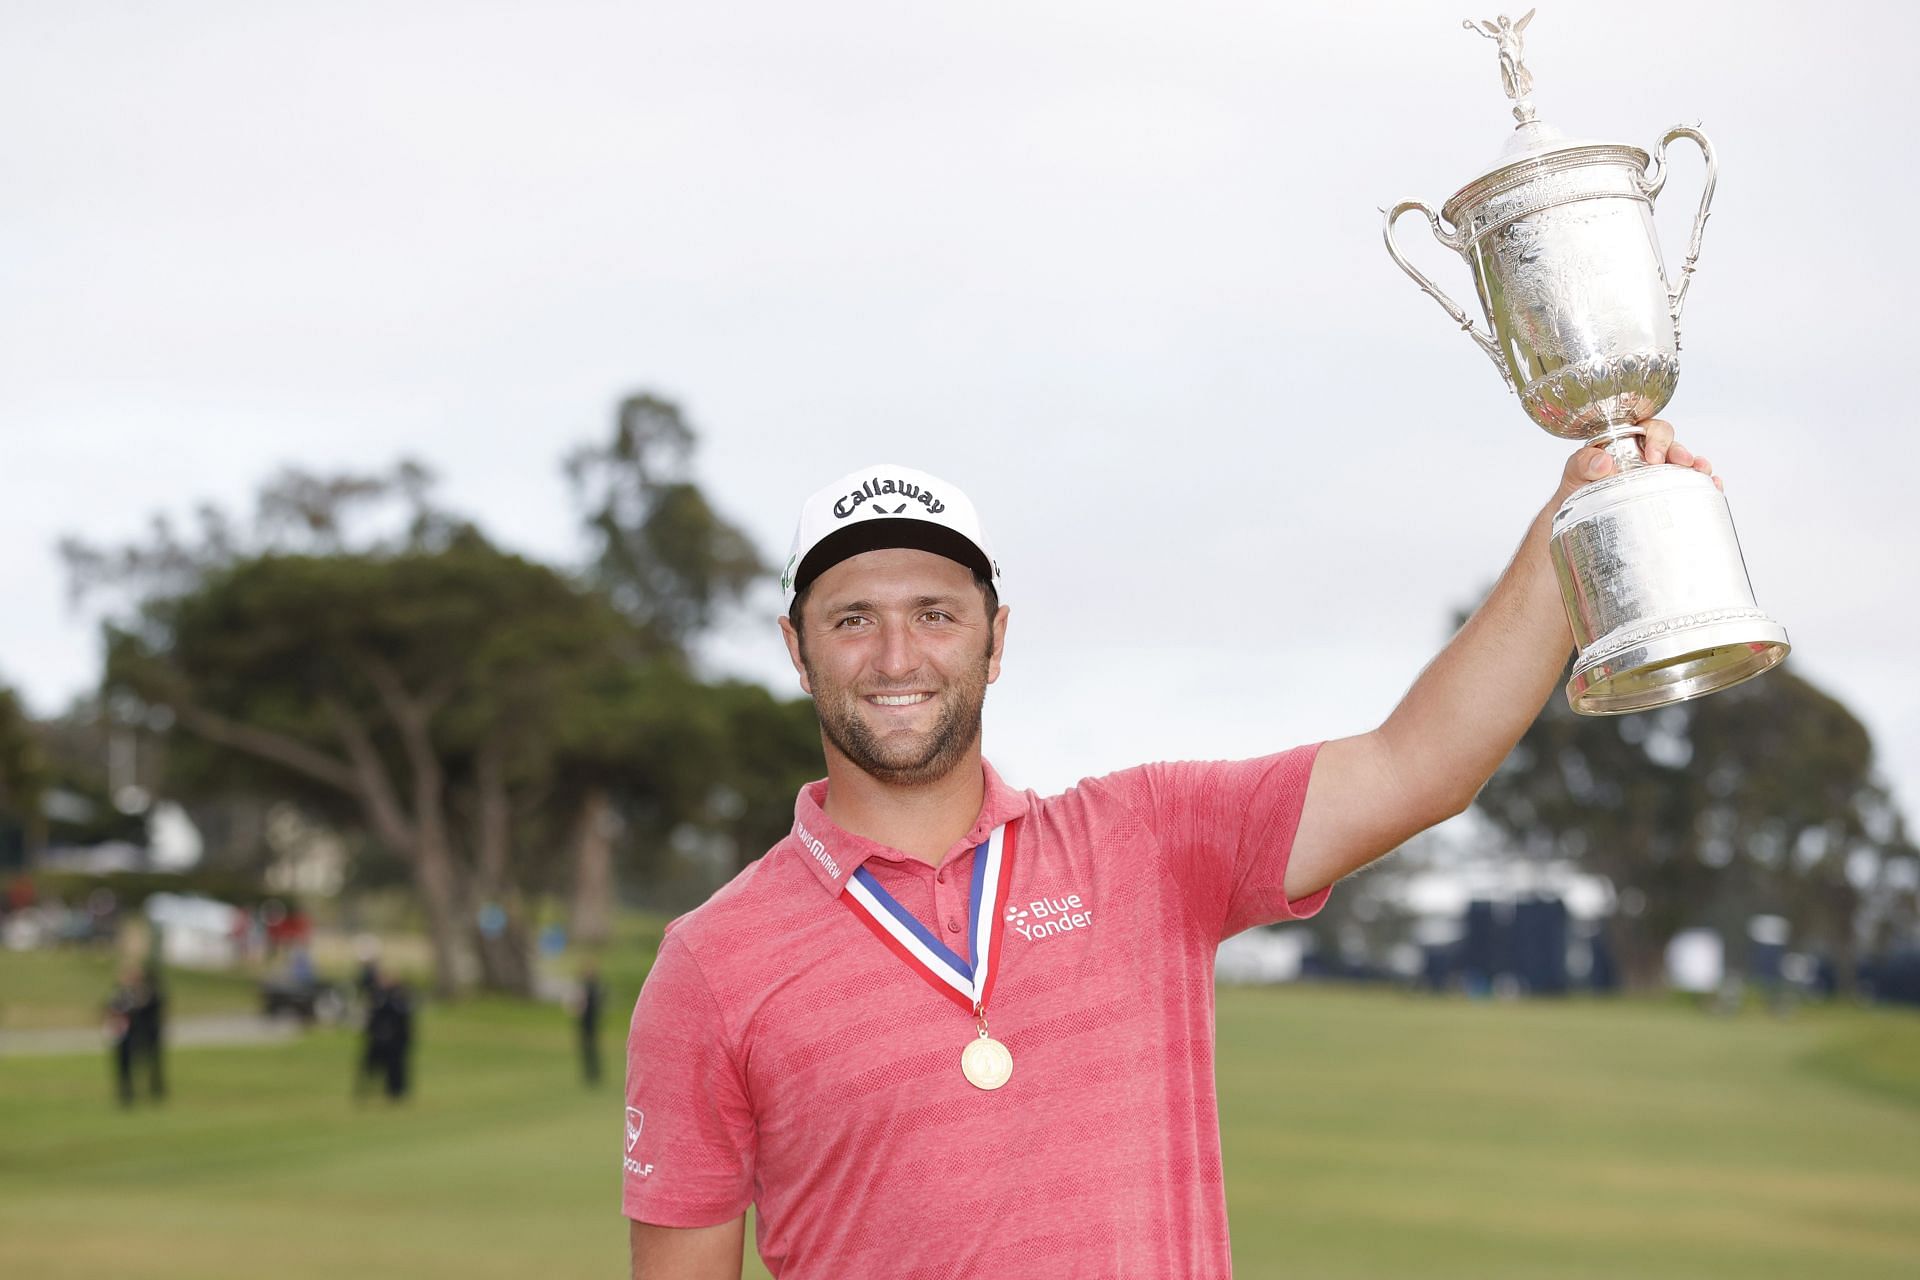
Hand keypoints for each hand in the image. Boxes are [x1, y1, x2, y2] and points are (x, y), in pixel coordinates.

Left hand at [1561, 418, 1722, 492]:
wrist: (1581, 522)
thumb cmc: (1578, 491)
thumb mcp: (1574, 474)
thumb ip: (1582, 463)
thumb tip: (1604, 462)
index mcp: (1626, 441)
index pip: (1647, 428)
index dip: (1655, 437)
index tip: (1652, 457)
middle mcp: (1646, 454)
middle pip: (1671, 443)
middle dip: (1679, 450)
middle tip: (1681, 463)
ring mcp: (1659, 474)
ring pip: (1685, 463)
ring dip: (1698, 465)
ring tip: (1703, 472)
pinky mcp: (1668, 493)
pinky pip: (1692, 485)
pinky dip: (1706, 484)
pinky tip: (1714, 486)